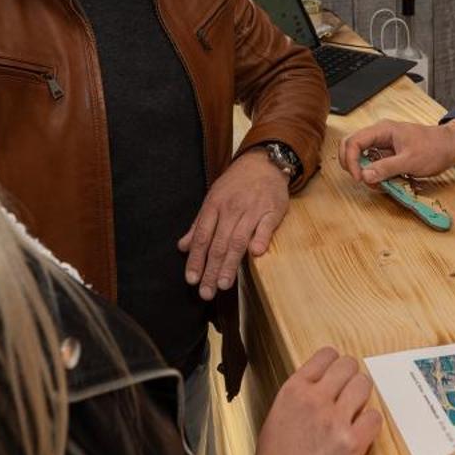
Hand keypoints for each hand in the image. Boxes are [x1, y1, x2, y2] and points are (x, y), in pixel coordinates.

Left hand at [178, 150, 288, 300]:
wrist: (262, 163)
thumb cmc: (235, 184)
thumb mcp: (213, 199)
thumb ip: (198, 224)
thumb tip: (182, 247)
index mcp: (214, 206)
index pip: (202, 237)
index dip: (196, 259)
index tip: (191, 279)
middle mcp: (231, 209)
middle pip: (219, 244)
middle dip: (211, 270)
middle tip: (206, 292)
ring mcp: (252, 209)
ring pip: (238, 240)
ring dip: (230, 263)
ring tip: (223, 284)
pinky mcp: (272, 210)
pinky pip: (265, 226)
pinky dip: (261, 239)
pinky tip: (255, 255)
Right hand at [252, 347, 382, 454]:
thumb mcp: (277, 417)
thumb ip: (299, 398)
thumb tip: (321, 387)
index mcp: (293, 391)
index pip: (325, 356)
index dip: (335, 362)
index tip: (337, 369)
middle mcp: (315, 399)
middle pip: (348, 366)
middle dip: (351, 376)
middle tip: (350, 389)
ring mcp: (336, 420)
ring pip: (364, 386)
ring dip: (362, 396)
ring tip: (356, 409)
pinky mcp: (354, 442)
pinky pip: (374, 417)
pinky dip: (370, 423)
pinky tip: (361, 432)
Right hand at [339, 119, 454, 185]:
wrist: (451, 147)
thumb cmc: (434, 148)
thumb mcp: (410, 161)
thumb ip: (386, 168)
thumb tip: (365, 176)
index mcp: (382, 130)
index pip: (354, 142)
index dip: (350, 161)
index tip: (359, 178)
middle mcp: (380, 136)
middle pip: (352, 148)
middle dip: (353, 166)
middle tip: (363, 180)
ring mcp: (384, 145)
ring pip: (363, 159)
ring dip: (368, 173)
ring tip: (383, 183)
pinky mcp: (389, 155)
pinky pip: (375, 165)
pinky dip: (378, 176)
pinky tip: (391, 181)